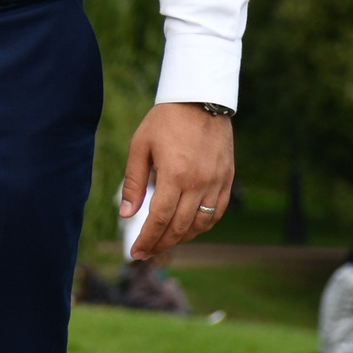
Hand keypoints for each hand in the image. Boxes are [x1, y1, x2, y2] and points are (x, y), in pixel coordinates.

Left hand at [119, 102, 234, 261]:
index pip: (160, 219)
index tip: (135, 252)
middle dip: (160, 244)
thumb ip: (134, 182)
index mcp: (175, 174)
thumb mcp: (140, 145)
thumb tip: (125, 214)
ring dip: (181, 238)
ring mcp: (216, 182)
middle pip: (180, 227)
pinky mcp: (227, 180)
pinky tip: (188, 229)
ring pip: (201, 224)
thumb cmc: (165, 120)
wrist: (200, 100)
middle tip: (145, 253)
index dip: (147, 239)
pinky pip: (217, 213)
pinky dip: (202, 226)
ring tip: (163, 242)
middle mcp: (198, 183)